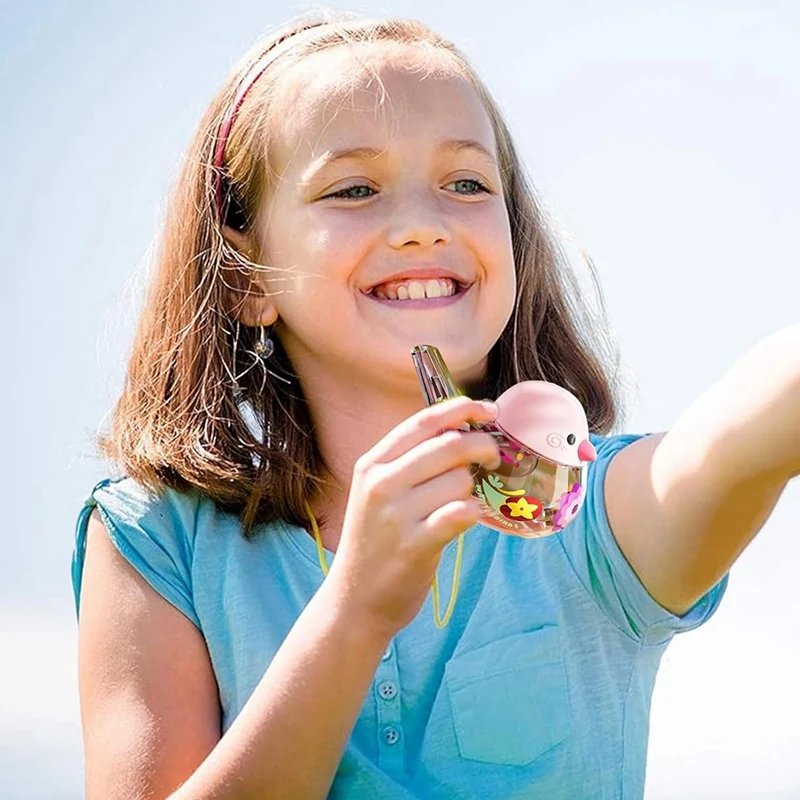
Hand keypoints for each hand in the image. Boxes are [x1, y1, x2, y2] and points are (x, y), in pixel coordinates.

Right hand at [327, 396, 501, 637]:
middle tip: (493, 458)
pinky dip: (473, 513)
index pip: (423, 422)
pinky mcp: (415, 546)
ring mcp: (396, 515)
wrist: (354, 601)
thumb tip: (462, 429)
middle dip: (483, 447)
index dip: (462, 409)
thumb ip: (410, 461)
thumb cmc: (376, 541)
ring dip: (471, 491)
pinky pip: (462, 513)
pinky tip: (465, 521)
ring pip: (460, 481)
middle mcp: (380, 484)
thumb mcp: (377, 492)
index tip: (489, 410)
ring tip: (458, 507)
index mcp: (372, 464)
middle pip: (450, 446)